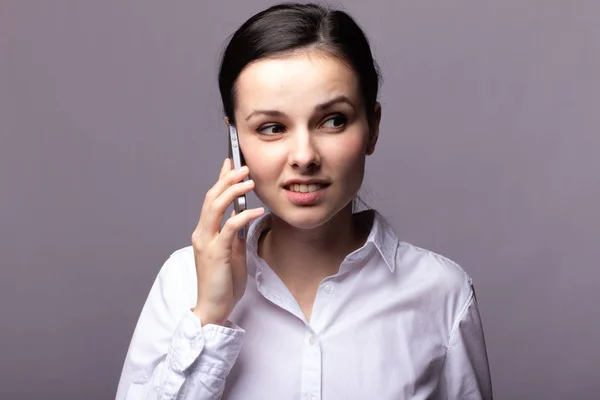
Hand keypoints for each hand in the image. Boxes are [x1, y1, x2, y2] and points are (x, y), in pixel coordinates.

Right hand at [190, 158, 263, 325]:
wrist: (212, 308)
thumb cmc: (222, 283)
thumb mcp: (230, 253)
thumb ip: (233, 235)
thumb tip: (243, 217)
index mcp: (204, 233)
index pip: (211, 200)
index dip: (220, 179)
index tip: (229, 162)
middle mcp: (201, 234)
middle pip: (212, 198)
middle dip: (227, 179)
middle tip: (243, 167)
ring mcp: (206, 243)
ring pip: (216, 207)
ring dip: (233, 191)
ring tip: (249, 181)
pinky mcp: (216, 253)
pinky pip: (230, 227)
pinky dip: (243, 216)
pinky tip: (256, 210)